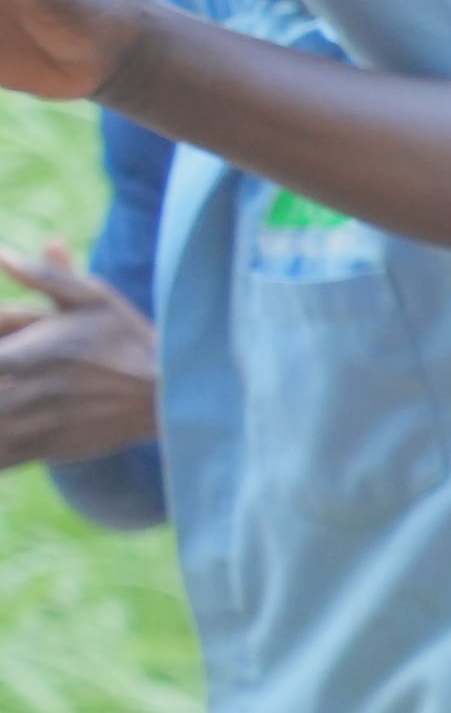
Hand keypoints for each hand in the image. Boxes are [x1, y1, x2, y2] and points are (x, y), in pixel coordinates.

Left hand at [0, 240, 153, 468]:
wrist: (171, 398)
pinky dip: (0, 448)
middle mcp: (23, 393)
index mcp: (25, 354)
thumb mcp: (95, 299)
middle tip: (13, 372)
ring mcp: (31, 425)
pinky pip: (0, 458)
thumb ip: (44, 277)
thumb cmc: (131, 340)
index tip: (9, 346)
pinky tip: (13, 425)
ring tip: (16, 397)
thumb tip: (2, 254)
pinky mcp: (42, 450)